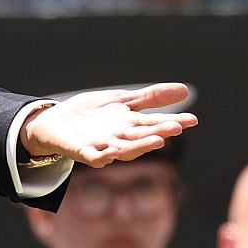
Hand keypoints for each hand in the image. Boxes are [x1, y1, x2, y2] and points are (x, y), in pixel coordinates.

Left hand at [20, 82, 197, 167]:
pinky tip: (112, 152)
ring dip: (140, 146)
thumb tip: (186, 90)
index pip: (156, 123)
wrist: (55, 123)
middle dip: (159, 132)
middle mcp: (120, 138)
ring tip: (158, 141)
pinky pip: (95, 157)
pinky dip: (103, 156)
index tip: (192, 120)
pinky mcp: (82, 151)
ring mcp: (102, 146)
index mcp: (130, 125)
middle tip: (177, 128)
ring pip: (125, 149)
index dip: (173, 122)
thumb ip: (150, 98)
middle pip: (143, 136)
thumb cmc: (92, 114)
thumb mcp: (122, 101)